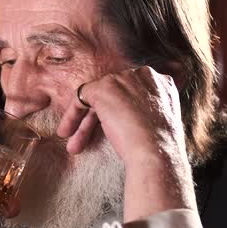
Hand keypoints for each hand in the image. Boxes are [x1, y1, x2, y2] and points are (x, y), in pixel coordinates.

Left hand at [57, 66, 196, 221]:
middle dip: (98, 117)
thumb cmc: (158, 148)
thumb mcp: (156, 121)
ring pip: (96, 96)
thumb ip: (143, 110)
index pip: (130, 91)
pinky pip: (81, 96)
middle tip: (87, 138)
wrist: (156, 153)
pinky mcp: (104, 88)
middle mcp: (142, 74)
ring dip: (83, 121)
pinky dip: (72, 115)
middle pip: (112, 93)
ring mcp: (122, 79)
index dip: (118, 110)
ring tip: (72, 142)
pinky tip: (67, 132)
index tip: (111, 128)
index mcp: (160, 82)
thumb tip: (123, 115)